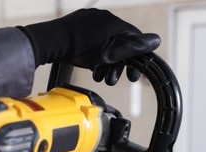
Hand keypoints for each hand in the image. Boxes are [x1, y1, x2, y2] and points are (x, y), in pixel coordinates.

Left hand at [18, 8, 160, 84]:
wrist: (50, 42)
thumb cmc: (78, 48)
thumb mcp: (108, 54)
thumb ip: (132, 49)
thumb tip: (155, 40)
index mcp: (114, 23)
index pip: (134, 39)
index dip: (135, 59)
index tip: (132, 75)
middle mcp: (103, 18)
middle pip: (118, 43)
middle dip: (116, 65)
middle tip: (112, 80)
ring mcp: (89, 19)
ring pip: (105, 43)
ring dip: (104, 62)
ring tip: (99, 77)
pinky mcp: (78, 24)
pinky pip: (93, 39)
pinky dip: (95, 54)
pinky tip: (90, 66)